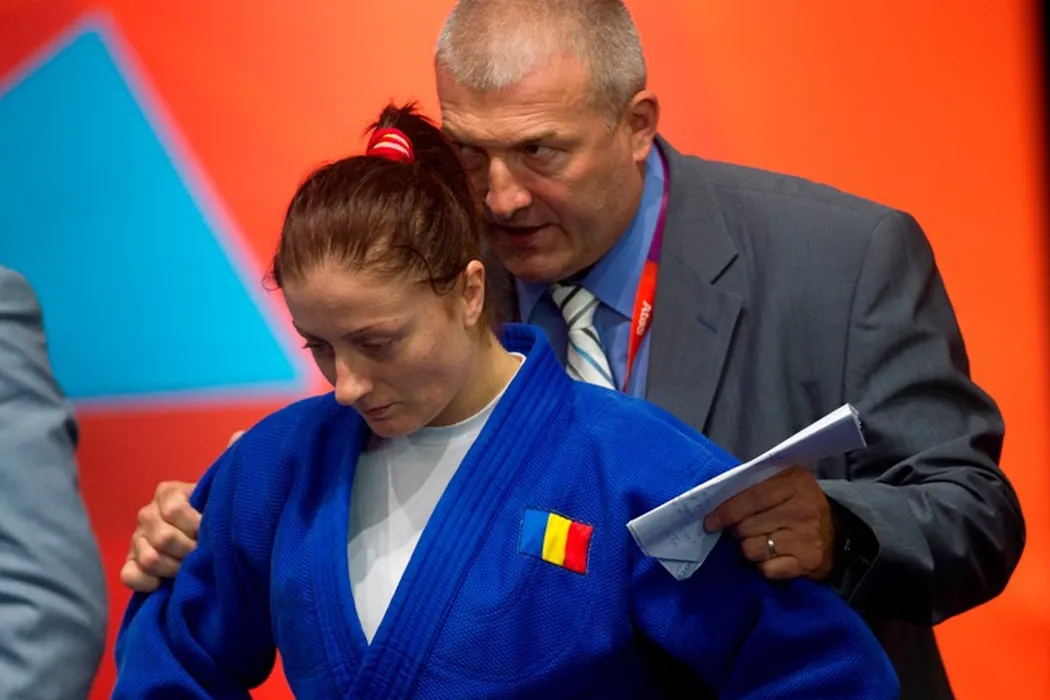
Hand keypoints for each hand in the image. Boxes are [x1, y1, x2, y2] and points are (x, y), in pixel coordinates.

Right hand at [120, 429, 244, 591]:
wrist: (208, 545)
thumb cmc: (217, 514)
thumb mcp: (223, 490)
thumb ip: (230, 463)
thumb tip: (239, 434)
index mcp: (168, 492)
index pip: (176, 509)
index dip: (197, 526)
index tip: (213, 532)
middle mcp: (147, 514)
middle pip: (163, 538)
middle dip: (189, 551)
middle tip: (206, 556)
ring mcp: (136, 539)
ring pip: (148, 558)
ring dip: (174, 569)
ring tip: (192, 570)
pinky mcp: (129, 564)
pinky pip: (129, 576)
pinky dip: (147, 583)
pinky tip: (166, 584)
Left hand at [704, 466, 834, 580]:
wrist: (835, 533)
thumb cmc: (796, 505)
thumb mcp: (780, 484)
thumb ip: (751, 487)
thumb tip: (714, 502)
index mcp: (795, 482)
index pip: (751, 498)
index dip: (726, 511)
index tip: (710, 522)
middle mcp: (803, 509)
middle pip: (746, 526)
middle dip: (737, 531)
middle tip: (744, 530)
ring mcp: (808, 537)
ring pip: (752, 549)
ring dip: (751, 549)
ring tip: (764, 541)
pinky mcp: (809, 562)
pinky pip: (767, 569)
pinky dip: (765, 566)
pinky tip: (776, 556)